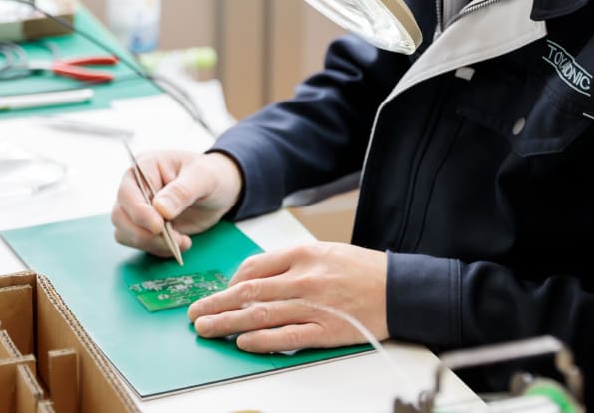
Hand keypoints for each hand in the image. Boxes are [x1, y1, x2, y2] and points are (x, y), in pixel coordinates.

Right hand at [111, 150, 242, 257]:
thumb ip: (182, 191)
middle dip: (144, 233)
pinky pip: (140, 243)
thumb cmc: (212, 174)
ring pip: (125, 233)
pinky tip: (182, 242)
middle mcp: (136, 187)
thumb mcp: (203, 177)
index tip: (158, 226)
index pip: (128, 191)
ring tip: (182, 241)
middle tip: (173, 239)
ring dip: (151, 244)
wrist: (222, 190)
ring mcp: (139, 208)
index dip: (139, 212)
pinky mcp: (146, 227)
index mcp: (145, 166)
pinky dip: (158, 249)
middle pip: (120, 215)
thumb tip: (160, 209)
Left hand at [186, 242, 388, 351]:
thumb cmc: (361, 270)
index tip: (216, 293)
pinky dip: (262, 339)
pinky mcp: (327, 331)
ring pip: (261, 314)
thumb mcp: (323, 252)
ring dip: (228, 322)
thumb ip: (289, 262)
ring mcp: (314, 306)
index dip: (229, 283)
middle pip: (248, 292)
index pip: (253, 267)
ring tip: (206, 328)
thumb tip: (253, 278)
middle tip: (194, 313)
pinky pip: (287, 336)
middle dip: (216, 303)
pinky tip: (242, 342)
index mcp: (302, 254)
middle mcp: (304, 278)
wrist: (400, 289)